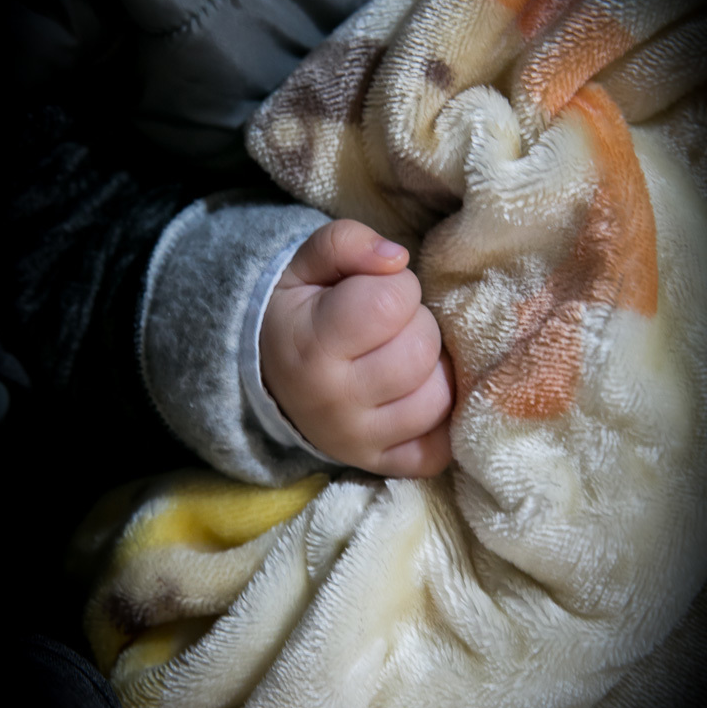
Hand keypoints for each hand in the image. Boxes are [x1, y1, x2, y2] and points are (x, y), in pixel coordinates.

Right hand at [260, 219, 453, 476]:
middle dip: (417, 325)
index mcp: (312, 345)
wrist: (268, 377)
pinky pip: (440, 449)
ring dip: (432, 370)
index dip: (397, 285)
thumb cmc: (298, 311)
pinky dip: (440, 421)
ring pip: (439, 398)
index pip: (391, 302)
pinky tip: (416, 394)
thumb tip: (398, 257)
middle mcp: (335, 401)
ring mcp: (359, 440)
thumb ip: (347, 243)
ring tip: (401, 357)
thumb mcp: (306, 264)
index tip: (377, 291)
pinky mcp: (381, 464)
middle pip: (420, 350)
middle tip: (391, 325)